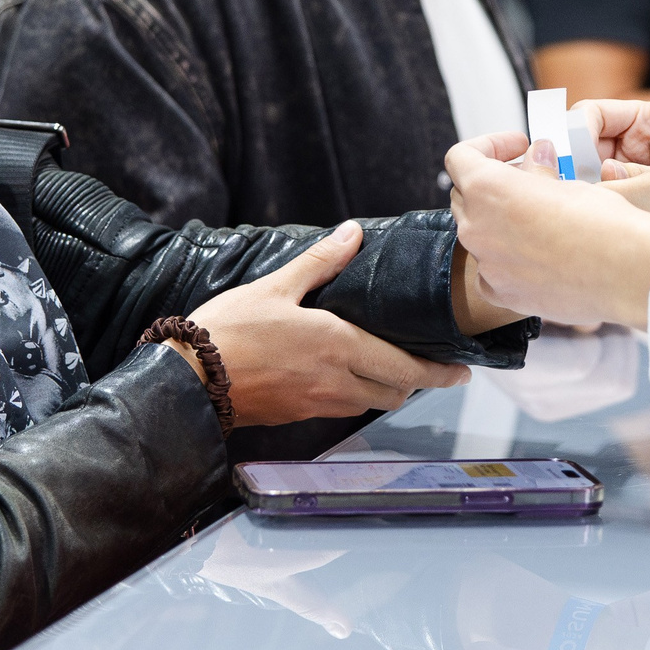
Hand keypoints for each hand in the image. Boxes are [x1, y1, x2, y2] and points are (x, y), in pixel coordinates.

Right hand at [186, 222, 468, 425]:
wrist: (189, 381)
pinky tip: (350, 376)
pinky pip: (344, 409)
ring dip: (389, 390)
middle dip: (418, 382)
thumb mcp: (276, 287)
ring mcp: (319, 403)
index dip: (439, 373)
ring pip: (372, 403)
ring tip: (394, 368)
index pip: (406, 368)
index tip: (460, 372)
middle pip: (396, 392)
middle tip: (432, 367)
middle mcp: (337, 381)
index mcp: (338, 345)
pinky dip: (359, 395)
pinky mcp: (299, 415)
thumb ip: (320, 263)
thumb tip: (352, 234)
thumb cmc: (229, 331)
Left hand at [446, 135, 649, 329]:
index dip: (489, 144)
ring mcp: (487, 264)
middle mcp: (477, 227)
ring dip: (500, 218)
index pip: (461, 157)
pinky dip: (506, 257)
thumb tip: (535, 157)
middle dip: (493, 181)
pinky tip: (536, 252)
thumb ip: (537, 171)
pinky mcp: (502, 293)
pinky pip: (490, 269)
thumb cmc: (603, 223)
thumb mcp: (568, 181)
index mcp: (488, 189)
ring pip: (479, 232)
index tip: (517, 147)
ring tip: (540, 214)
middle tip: (530, 176)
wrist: (628, 274)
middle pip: (465, 195)